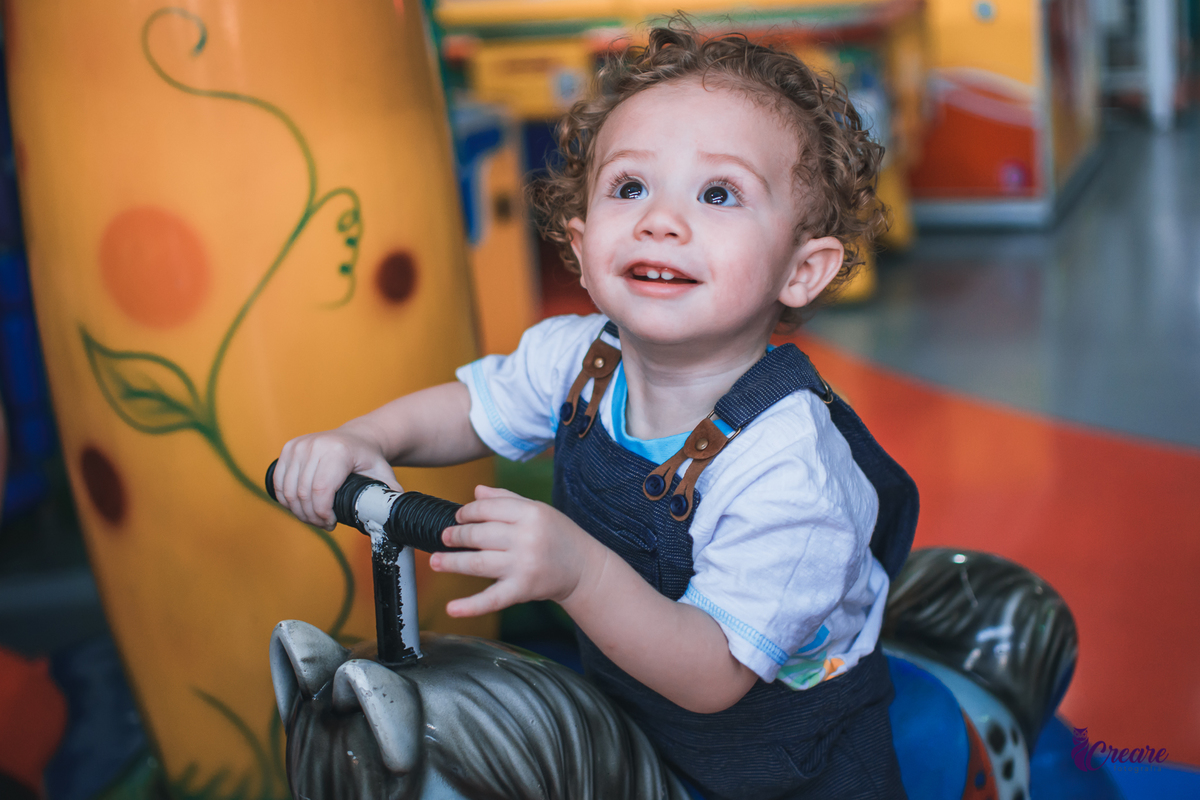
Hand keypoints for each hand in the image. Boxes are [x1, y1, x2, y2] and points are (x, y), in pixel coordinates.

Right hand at [272, 423, 399, 529]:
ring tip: (313, 518)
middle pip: (303, 493)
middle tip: (323, 524)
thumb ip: (389, 495)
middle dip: (311, 516)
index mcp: (338, 451)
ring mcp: (299, 445)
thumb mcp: (383, 474)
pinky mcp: (289, 448)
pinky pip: (279, 482)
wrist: (358, 437)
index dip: (322, 514)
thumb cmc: (369, 458)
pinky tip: (299, 508)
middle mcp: (315, 445)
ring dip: (298, 511)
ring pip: (288, 490)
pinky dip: (285, 500)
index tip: (331, 523)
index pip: (321, 490)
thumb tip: (393, 517)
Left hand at [429, 485, 601, 616]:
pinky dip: (470, 606)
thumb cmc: (558, 536)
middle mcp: (526, 538)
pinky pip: (492, 599)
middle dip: (456, 535)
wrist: (584, 569)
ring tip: (435, 561)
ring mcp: (523, 565)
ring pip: (477, 563)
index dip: (467, 512)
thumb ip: (506, 499)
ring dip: (452, 562)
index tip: (458, 517)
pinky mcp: (522, 589)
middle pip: (479, 534)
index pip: (488, 508)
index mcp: (531, 513)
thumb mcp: (538, 511)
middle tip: (444, 537)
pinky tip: (452, 608)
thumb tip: (475, 492)